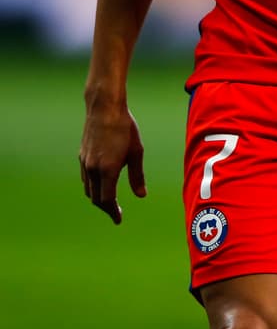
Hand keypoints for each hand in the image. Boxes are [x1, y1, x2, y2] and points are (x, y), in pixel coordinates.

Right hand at [79, 100, 145, 224]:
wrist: (104, 109)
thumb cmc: (125, 128)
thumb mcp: (136, 152)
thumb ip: (137, 176)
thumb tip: (141, 196)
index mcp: (107, 170)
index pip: (107, 200)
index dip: (113, 212)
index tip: (119, 219)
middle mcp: (93, 169)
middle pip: (96, 198)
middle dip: (106, 208)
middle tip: (116, 213)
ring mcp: (85, 162)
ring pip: (89, 189)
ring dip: (98, 198)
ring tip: (110, 201)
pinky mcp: (82, 156)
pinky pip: (86, 178)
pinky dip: (93, 186)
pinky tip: (101, 184)